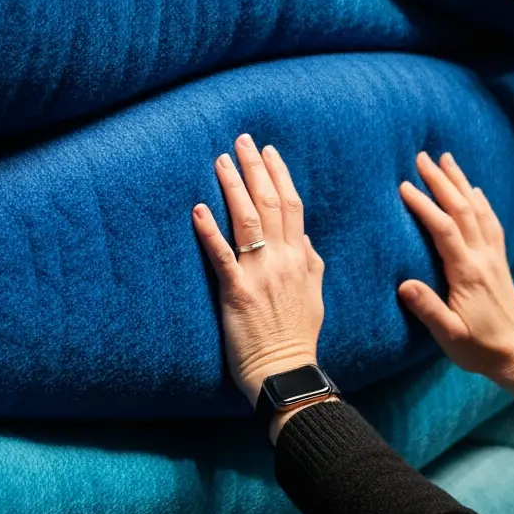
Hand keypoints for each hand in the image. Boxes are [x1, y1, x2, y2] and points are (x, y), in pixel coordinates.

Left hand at [192, 135, 325, 410]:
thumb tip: (305, 240)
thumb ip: (311, 265)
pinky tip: (198, 208)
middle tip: (242, 140)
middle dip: (255, 168)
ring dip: (233, 187)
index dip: (279, 175)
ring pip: (246, 221)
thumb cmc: (298, 338)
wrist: (287, 373)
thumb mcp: (315, 297)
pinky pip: (221, 255)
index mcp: (300, 259)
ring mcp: (259, 275)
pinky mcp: (236, 293)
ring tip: (220, 161)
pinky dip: (209, 230)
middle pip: (269, 203)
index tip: (269, 151)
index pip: (291, 206)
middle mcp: (282, 260)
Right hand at [398, 151, 513, 422]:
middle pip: (462, 210)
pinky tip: (475, 190)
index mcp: (467, 274)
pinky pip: (491, 223)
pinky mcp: (499, 262)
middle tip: (422, 157)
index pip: (444, 230)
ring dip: (461, 183)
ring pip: (478, 210)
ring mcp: (493, 258)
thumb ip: (428, 309)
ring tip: (446, 159)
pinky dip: (482, 202)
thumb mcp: (449, 336)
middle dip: (442, 181)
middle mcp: (483, 259)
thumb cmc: (479, 349)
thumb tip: (404, 284)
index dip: (424, 205)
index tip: (404, 186)